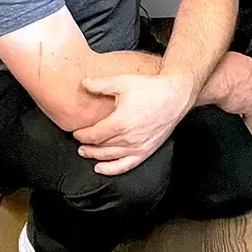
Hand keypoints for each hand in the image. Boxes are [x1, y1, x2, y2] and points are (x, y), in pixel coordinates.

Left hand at [72, 72, 196, 175]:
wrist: (175, 96)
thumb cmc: (150, 88)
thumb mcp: (122, 82)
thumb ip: (100, 84)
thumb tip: (83, 83)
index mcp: (118, 123)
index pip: (93, 134)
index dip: (82, 135)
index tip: (76, 132)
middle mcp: (127, 138)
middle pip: (99, 147)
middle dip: (86, 146)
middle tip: (79, 143)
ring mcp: (137, 147)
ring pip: (109, 157)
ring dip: (95, 156)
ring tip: (86, 153)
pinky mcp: (146, 151)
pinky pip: (125, 165)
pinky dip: (111, 169)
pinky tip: (101, 168)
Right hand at [200, 52, 251, 119]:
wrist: (214, 81)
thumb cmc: (213, 69)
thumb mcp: (220, 58)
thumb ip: (225, 61)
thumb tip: (218, 61)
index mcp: (248, 63)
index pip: (250, 70)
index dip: (242, 76)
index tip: (237, 79)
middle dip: (244, 88)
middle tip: (235, 92)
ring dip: (245, 102)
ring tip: (237, 107)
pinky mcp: (249, 106)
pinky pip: (250, 115)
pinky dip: (247, 120)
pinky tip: (245, 125)